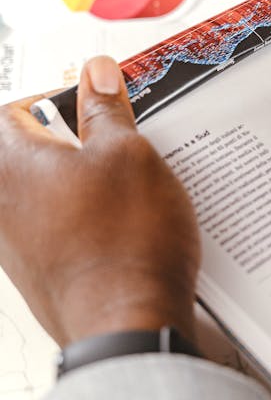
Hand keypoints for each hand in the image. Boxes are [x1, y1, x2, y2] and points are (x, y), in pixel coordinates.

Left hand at [0, 56, 200, 346]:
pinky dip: (79, 220)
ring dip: (74, 183)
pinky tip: (119, 226)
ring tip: (120, 185)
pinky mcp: (38, 274)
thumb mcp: (128, 153)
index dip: (55, 98)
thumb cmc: (124, 245)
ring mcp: (15, 244)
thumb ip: (106, 109)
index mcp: (10, 163)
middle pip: (21, 154)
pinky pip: (52, 231)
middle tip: (106, 142)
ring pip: (38, 194)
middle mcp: (1, 204)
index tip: (93, 103)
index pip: (12, 110)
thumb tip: (97, 75)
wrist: (128, 323)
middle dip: (65, 142)